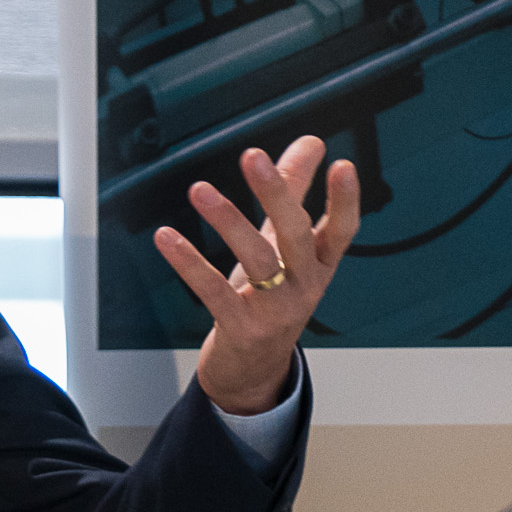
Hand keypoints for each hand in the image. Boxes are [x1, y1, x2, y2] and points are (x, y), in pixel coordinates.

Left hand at [151, 136, 358, 413]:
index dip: (345, 201)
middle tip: (252, 156)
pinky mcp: (241, 328)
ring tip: (198, 189)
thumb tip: (311, 141)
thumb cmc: (272, 296)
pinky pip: (213, 291)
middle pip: (297, 237)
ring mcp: (275, 311)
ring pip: (256, 260)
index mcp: (321, 266)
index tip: (342, 165)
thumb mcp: (285, 246)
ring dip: (227, 221)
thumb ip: (296, 191)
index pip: (343, 231)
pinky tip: (166, 237)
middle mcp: (304, 287)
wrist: (254, 370)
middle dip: (276, 194)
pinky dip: (189, 263)